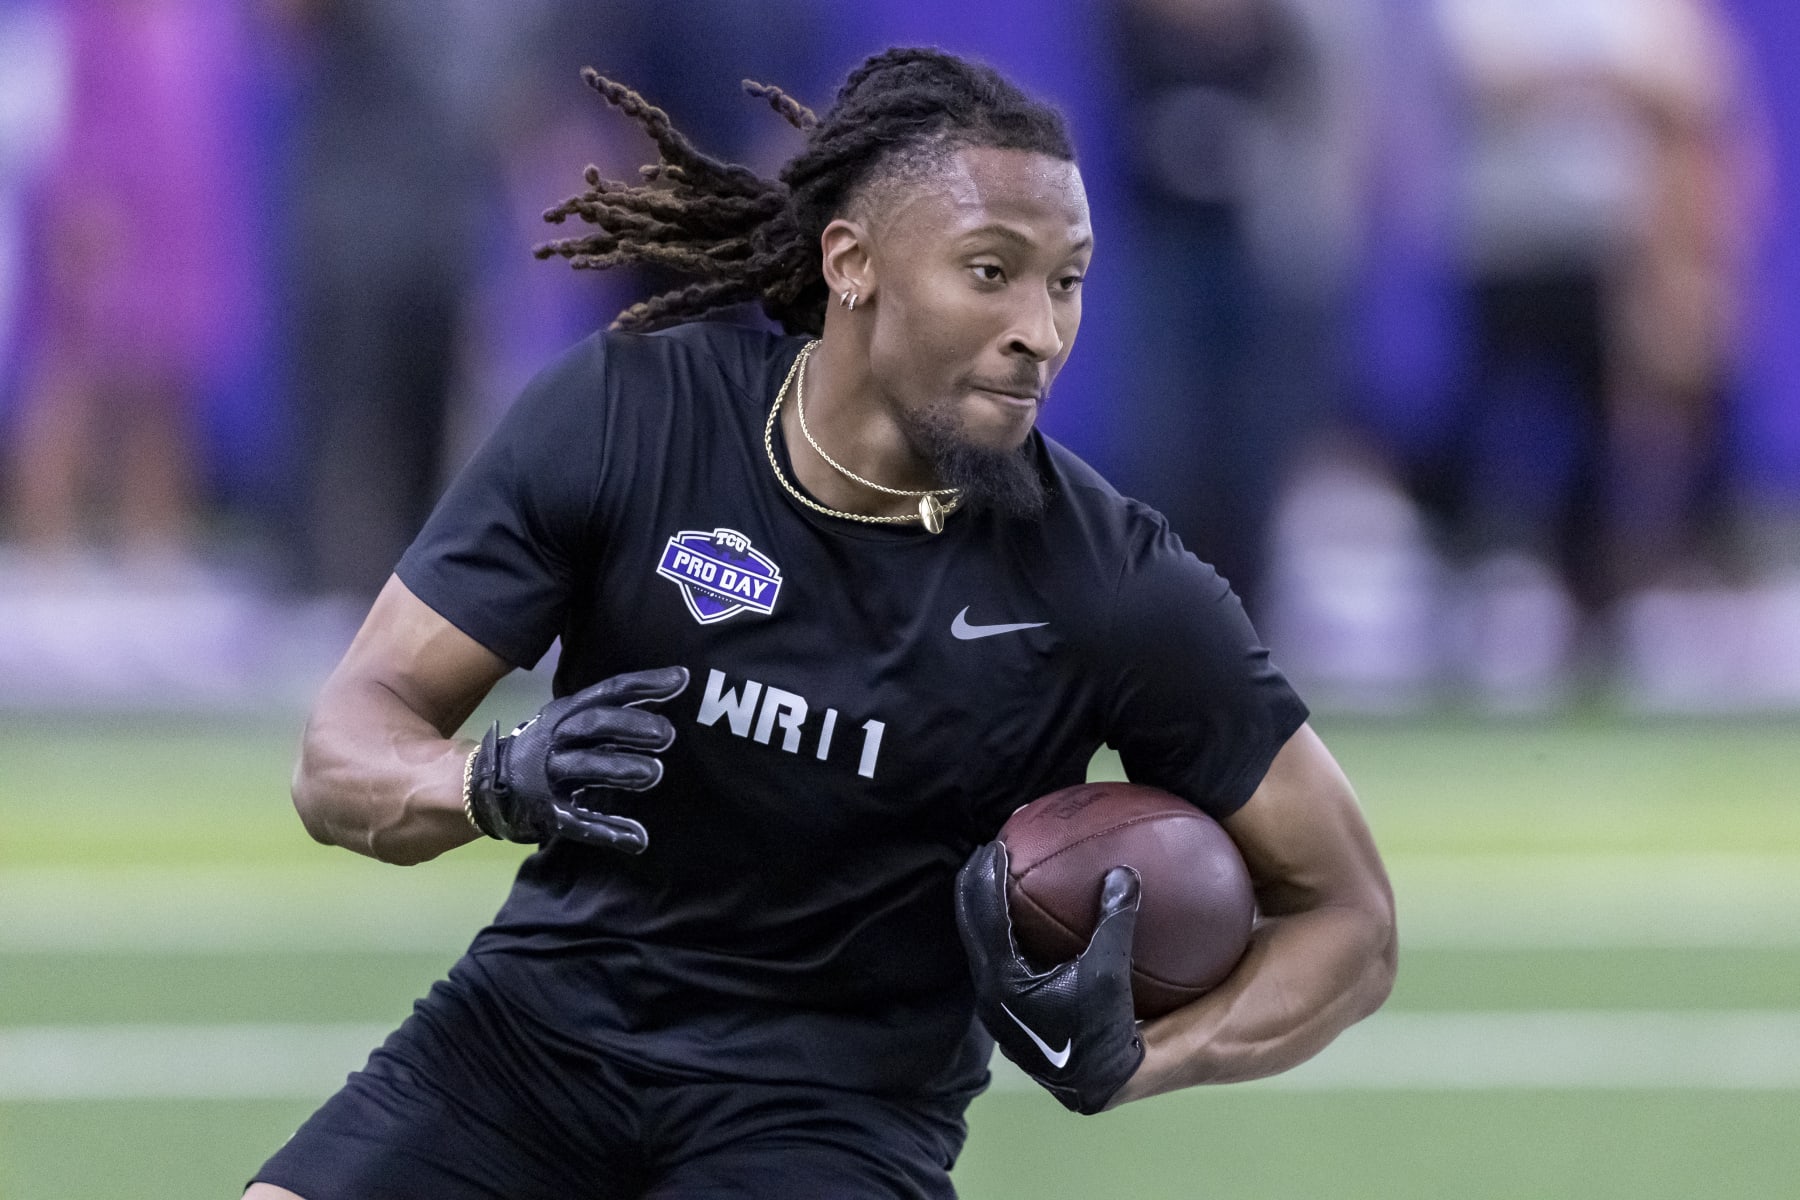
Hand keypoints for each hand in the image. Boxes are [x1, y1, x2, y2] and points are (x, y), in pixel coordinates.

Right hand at [465, 666, 687, 851]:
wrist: (490, 785)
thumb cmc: (549, 748)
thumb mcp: (571, 721)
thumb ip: (612, 712)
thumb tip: (671, 690)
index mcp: (566, 713)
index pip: (608, 692)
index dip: (644, 684)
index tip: (681, 679)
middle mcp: (556, 739)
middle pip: (594, 725)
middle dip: (630, 726)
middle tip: (667, 734)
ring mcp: (549, 776)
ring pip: (585, 768)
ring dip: (620, 769)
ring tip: (654, 773)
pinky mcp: (548, 812)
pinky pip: (579, 822)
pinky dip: (608, 831)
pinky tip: (638, 838)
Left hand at [954, 841, 1143, 1113]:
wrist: (1094, 1082)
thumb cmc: (1101, 1031)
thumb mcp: (1109, 975)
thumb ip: (1114, 922)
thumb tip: (1123, 872)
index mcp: (1002, 979)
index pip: (984, 915)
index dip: (985, 876)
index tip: (994, 844)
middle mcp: (987, 990)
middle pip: (970, 923)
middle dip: (976, 884)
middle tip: (989, 850)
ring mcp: (993, 1000)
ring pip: (978, 940)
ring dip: (985, 906)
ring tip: (997, 875)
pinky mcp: (1005, 1005)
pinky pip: (994, 954)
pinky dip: (1000, 927)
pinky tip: (1020, 915)